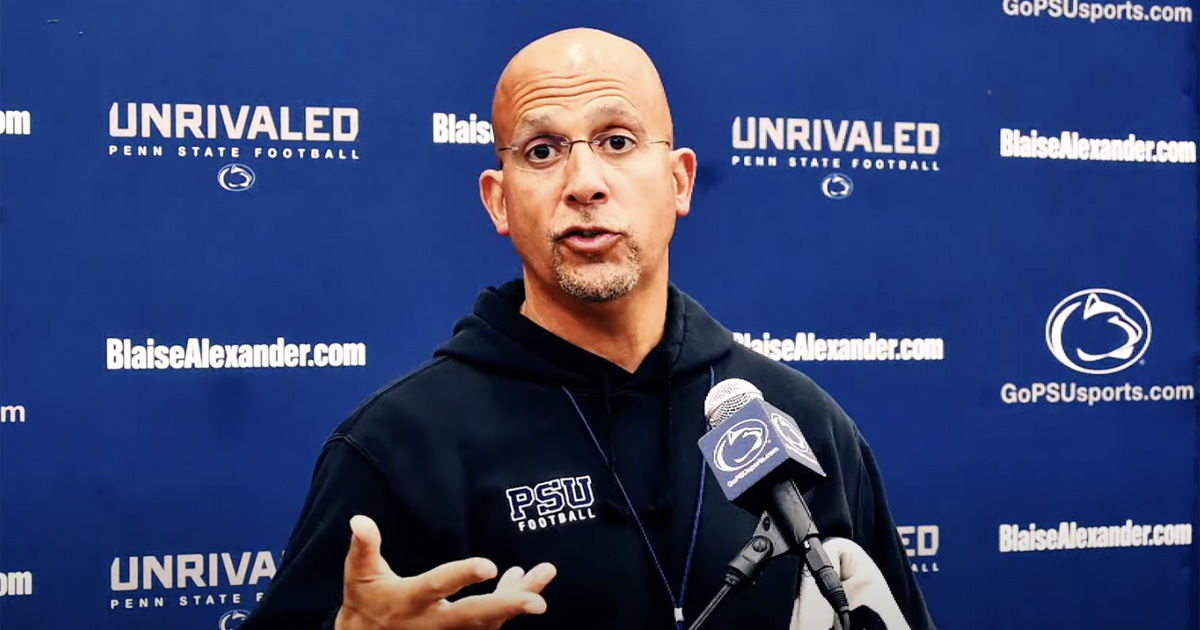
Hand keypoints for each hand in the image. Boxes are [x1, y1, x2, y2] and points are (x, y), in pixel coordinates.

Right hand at [334, 515, 556, 629]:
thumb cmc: (365, 604)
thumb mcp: (359, 575)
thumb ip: (363, 547)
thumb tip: (359, 520)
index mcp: (409, 601)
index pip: (438, 587)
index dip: (463, 576)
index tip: (491, 565)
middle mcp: (434, 623)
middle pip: (474, 616)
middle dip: (507, 608)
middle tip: (538, 602)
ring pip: (490, 622)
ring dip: (518, 600)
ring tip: (545, 574)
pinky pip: (491, 625)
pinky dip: (510, 605)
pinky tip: (525, 582)